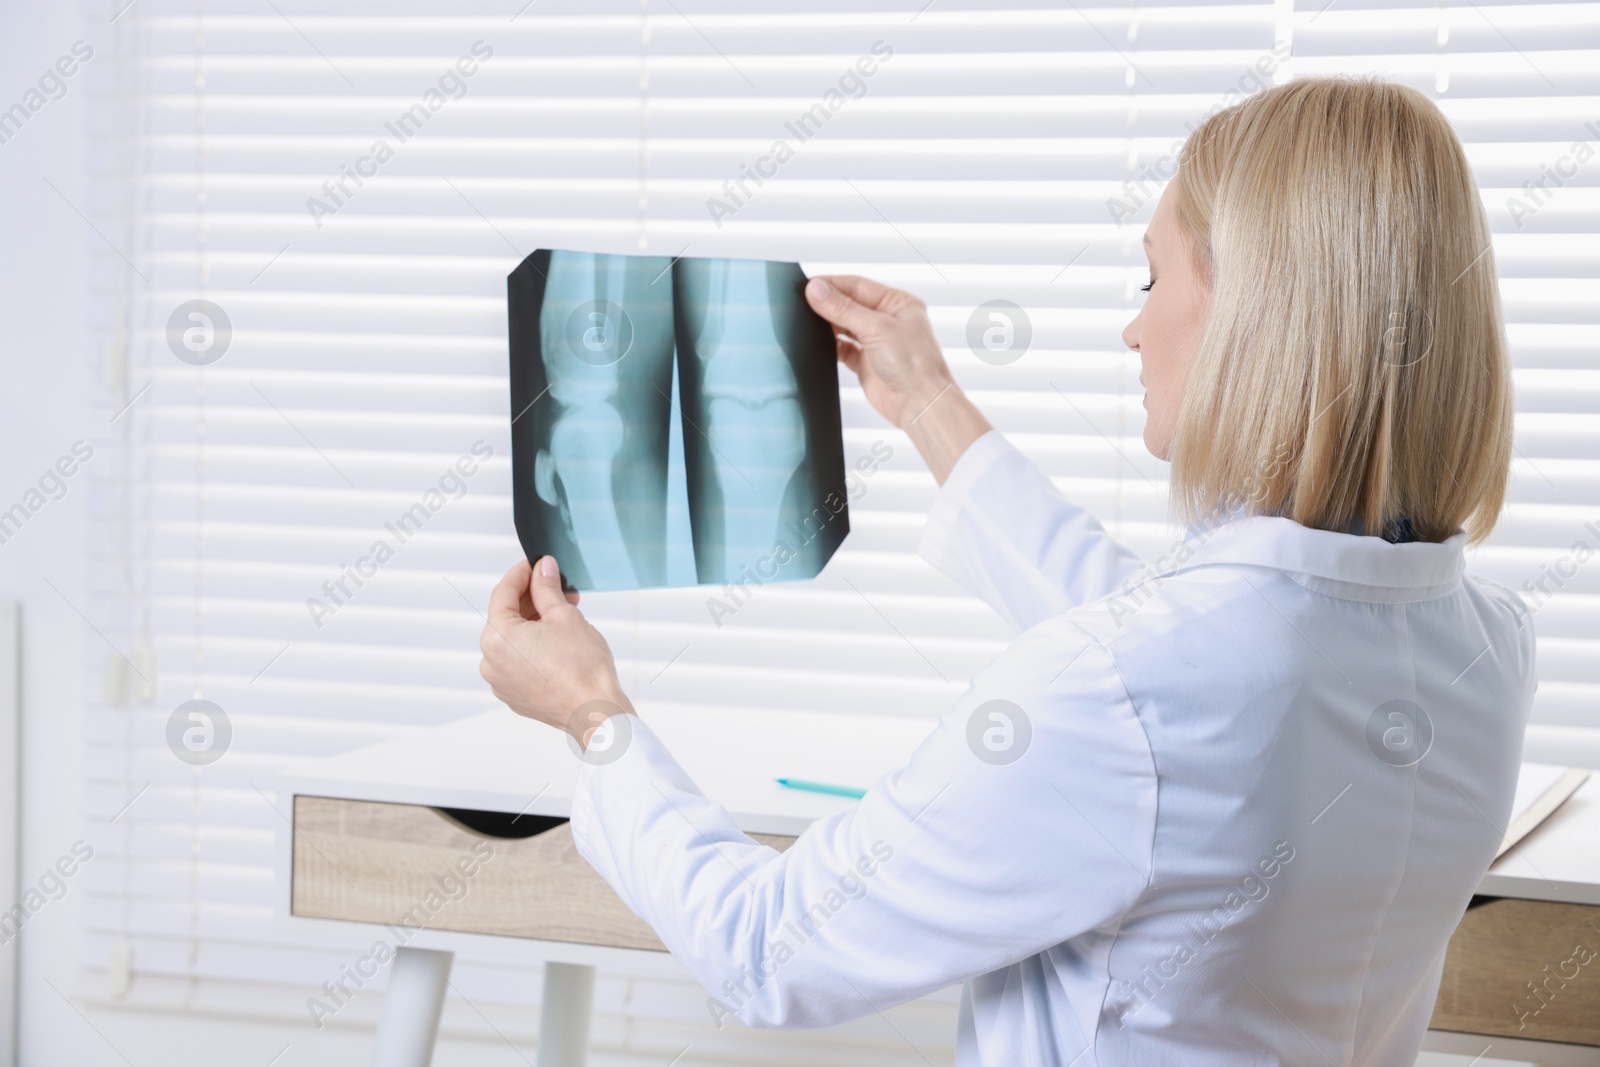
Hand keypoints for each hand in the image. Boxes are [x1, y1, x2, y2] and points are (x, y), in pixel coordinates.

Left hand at [478, 556, 633, 745]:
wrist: (595, 711)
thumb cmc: (583, 669)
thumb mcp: (565, 616)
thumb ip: (547, 588)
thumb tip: (542, 570)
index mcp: (498, 637)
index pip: (504, 592)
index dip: (522, 573)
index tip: (536, 565)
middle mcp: (491, 661)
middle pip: (507, 617)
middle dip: (533, 600)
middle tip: (558, 590)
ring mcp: (500, 681)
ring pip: (514, 641)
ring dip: (535, 624)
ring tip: (564, 617)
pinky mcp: (514, 695)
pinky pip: (519, 662)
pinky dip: (534, 648)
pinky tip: (558, 643)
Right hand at [805, 274, 993, 484]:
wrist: (919, 404)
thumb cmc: (914, 364)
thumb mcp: (876, 328)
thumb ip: (843, 309)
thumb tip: (816, 290)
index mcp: (898, 303)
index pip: (858, 285)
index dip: (832, 284)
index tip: (809, 286)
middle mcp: (888, 320)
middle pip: (850, 304)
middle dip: (828, 304)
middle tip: (803, 303)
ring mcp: (877, 341)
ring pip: (845, 325)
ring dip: (828, 324)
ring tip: (809, 322)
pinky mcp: (866, 361)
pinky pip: (843, 347)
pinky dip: (831, 345)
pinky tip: (819, 342)